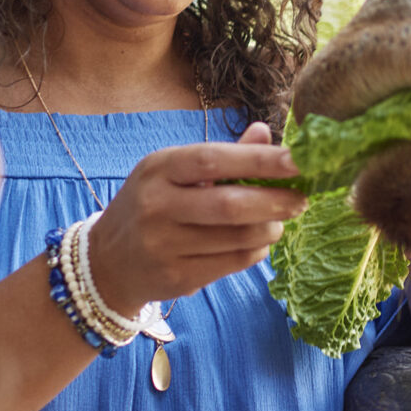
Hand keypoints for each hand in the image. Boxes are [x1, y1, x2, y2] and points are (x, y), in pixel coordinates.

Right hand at [85, 122, 305, 313]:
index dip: (259, 160)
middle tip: (303, 199)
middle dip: (275, 201)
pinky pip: (231, 263)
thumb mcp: (174, 172)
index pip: (214, 159)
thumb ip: (222, 156)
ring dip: (269, 229)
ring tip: (279, 221)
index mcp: (158, 168)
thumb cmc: (153, 206)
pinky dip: (255, 252)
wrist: (107, 260)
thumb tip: (265, 133)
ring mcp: (163, 245)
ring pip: (236, 238)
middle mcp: (157, 205)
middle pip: (230, 205)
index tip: (298, 160)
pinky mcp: (175, 277)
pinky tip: (258, 243)